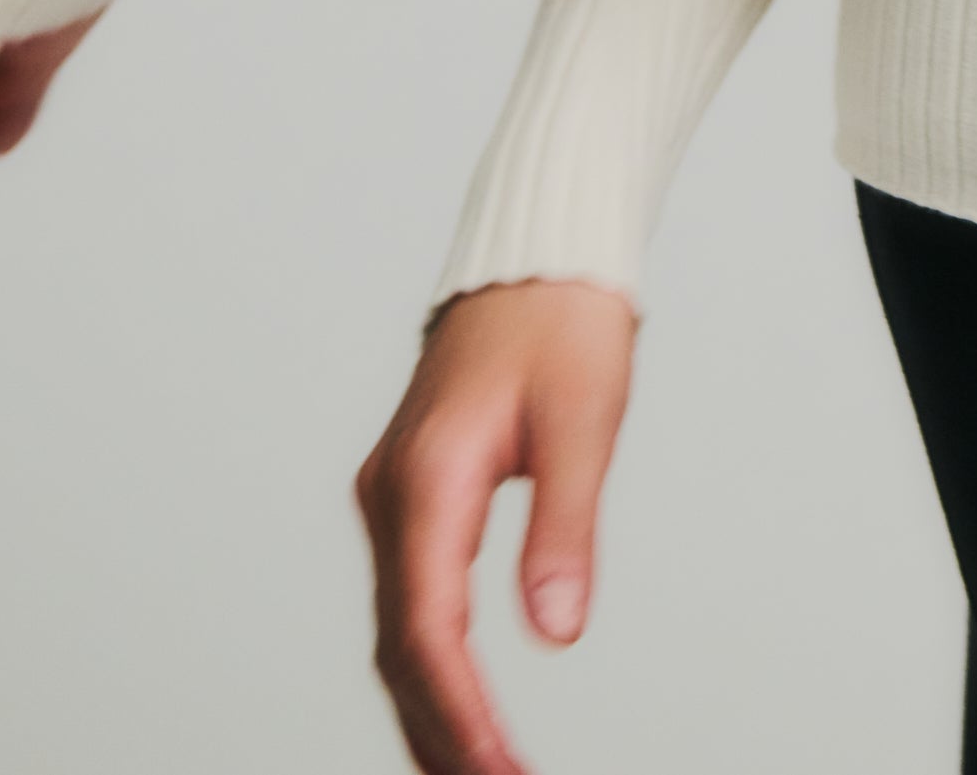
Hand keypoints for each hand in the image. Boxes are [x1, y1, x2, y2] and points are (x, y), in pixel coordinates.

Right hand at [356, 275, 637, 774]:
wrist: (538, 253)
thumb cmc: (563, 320)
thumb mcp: (583, 419)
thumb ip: (564, 528)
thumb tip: (555, 634)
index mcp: (428, 476)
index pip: (429, 629)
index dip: (461, 714)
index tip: (500, 774)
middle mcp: (393, 493)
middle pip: (402, 647)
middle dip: (444, 734)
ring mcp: (394, 496)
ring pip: (399, 632)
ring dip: (434, 711)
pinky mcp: (411, 496)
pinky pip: (410, 601)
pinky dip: (432, 666)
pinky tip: (461, 711)